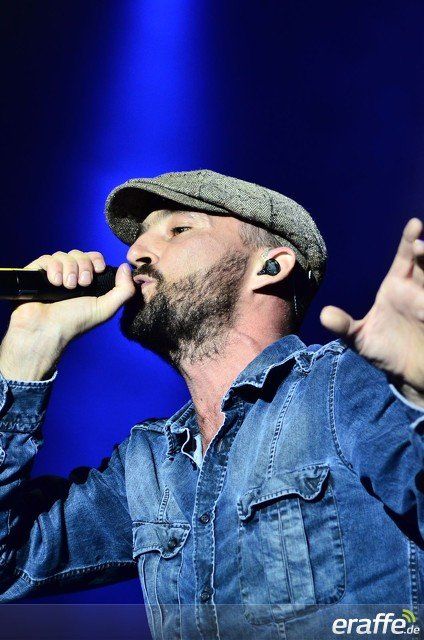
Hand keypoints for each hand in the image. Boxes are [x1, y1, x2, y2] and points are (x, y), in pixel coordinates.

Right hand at [8, 250, 135, 344]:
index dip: (96, 260)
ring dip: (69, 269)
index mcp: (86, 284)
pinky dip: (54, 268)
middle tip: (82, 284)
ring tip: (68, 286)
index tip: (98, 270)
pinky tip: (55, 283)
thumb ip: (124, 290)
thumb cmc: (75, 322)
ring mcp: (52, 275)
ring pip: (63, 255)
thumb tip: (126, 267)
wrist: (46, 330)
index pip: (92, 258)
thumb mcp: (106, 309)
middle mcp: (69, 277)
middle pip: (79, 254)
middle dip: (84, 266)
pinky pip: (47, 259)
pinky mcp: (36, 273)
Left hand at [319, 218, 423, 397]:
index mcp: (398, 284)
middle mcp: (418, 289)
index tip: (415, 224)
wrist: (403, 372)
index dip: (410, 240)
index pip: (405, 257)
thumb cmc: (382, 348)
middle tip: (420, 247)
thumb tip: (324, 315)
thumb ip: (344, 326)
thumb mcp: (359, 339)